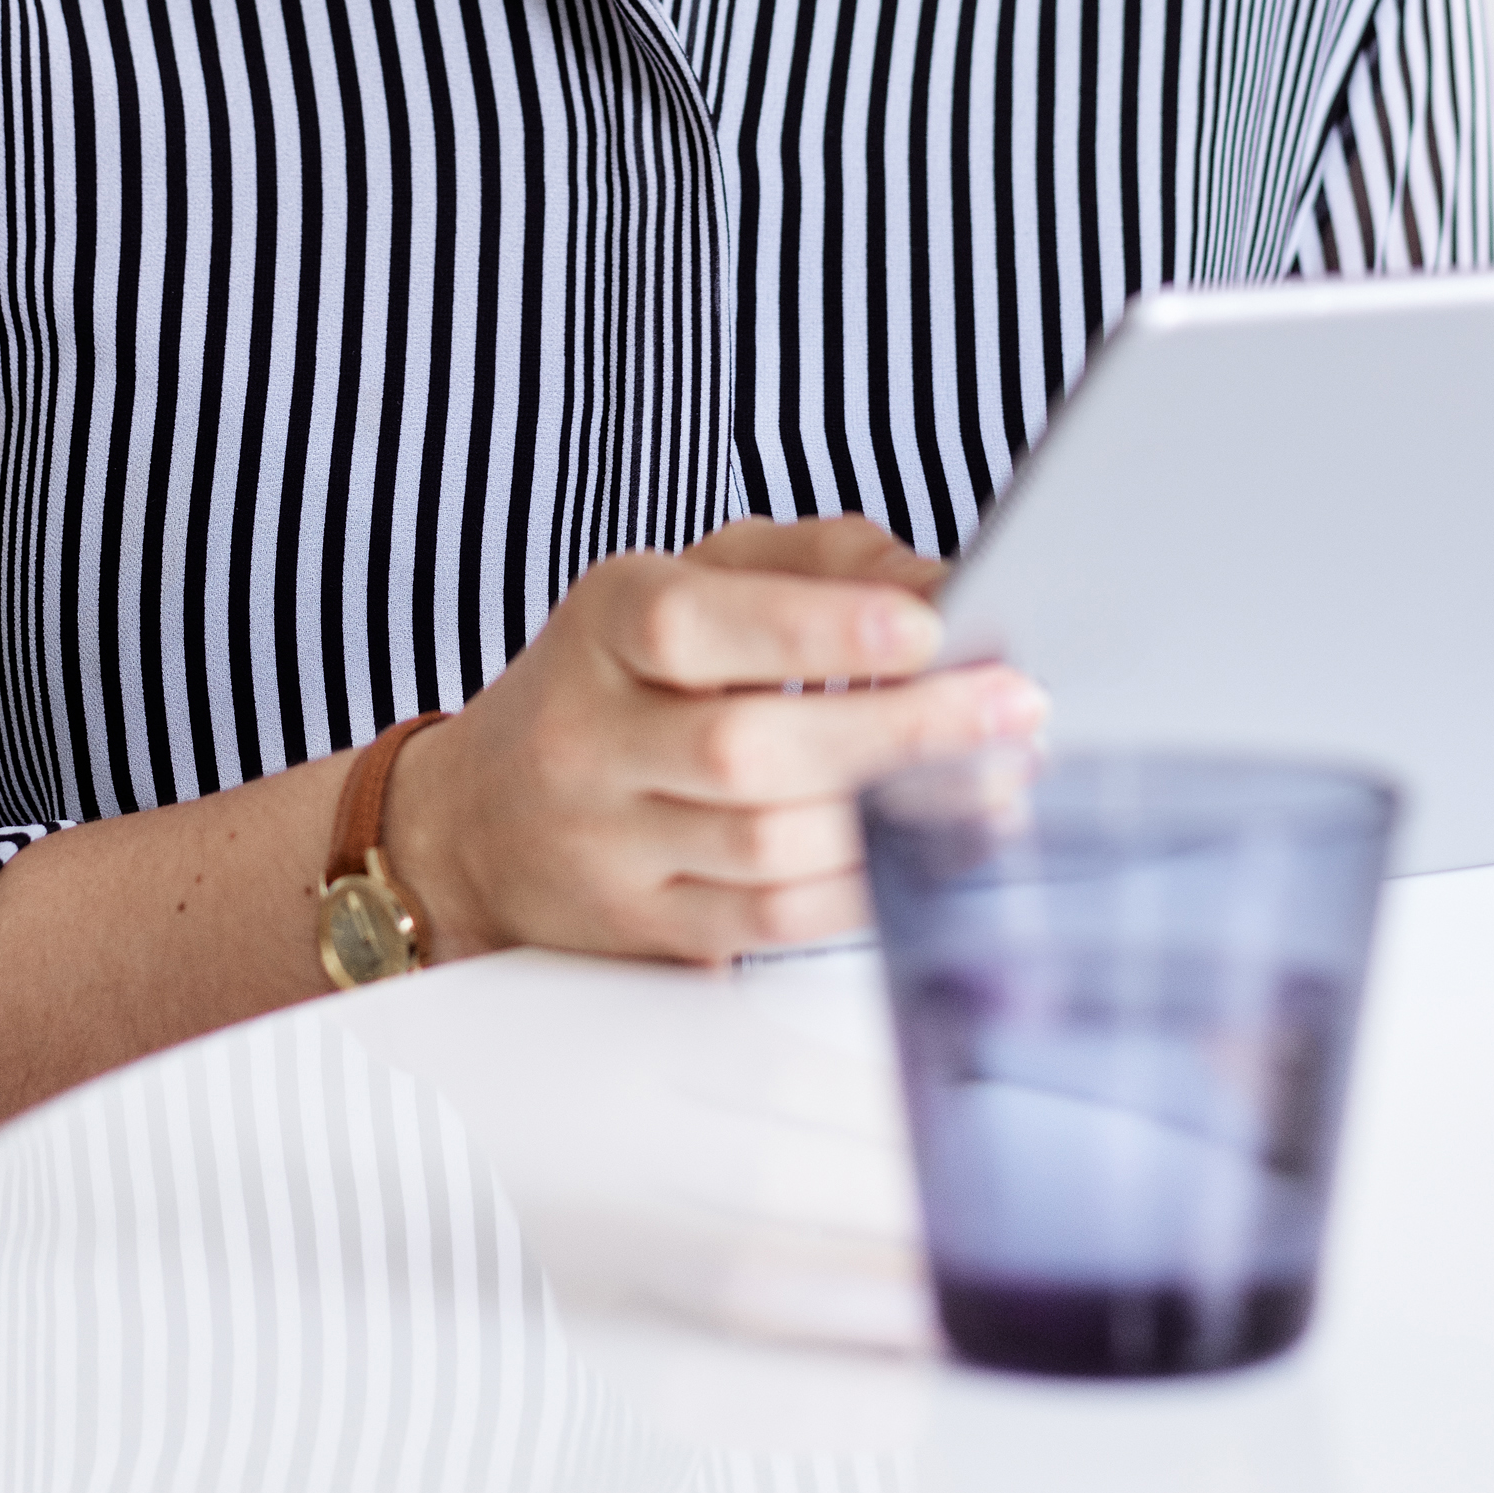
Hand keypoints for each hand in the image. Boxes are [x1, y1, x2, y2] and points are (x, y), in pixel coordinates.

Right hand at [386, 512, 1037, 966]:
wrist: (481, 819)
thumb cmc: (617, 677)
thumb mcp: (694, 579)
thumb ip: (819, 563)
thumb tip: (943, 580)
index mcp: (606, 624)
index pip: (694, 624)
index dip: (814, 627)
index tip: (928, 623)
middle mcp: (594, 736)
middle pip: (745, 748)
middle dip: (898, 730)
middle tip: (1013, 707)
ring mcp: (613, 844)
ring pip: (767, 849)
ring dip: (902, 819)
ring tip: (1000, 778)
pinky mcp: (648, 929)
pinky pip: (771, 923)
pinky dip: (868, 890)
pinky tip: (936, 851)